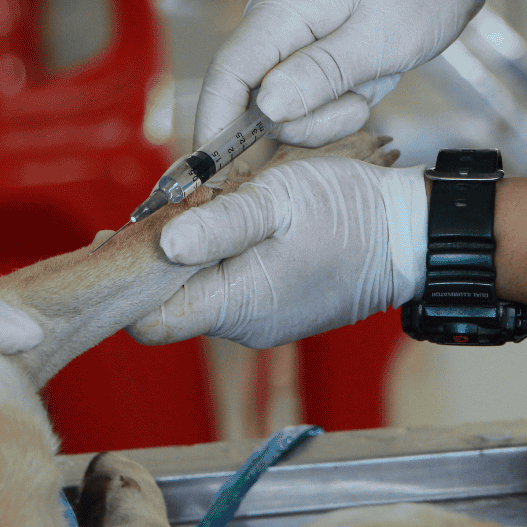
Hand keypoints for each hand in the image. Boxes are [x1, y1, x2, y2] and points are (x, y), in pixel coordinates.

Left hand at [130, 158, 427, 349]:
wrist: (410, 237)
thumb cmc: (351, 215)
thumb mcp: (279, 200)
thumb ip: (219, 224)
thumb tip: (161, 243)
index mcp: (238, 305)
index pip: (150, 321)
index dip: (125, 282)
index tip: (117, 237)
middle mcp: (244, 325)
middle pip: (171, 304)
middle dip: (158, 259)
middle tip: (161, 208)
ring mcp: (261, 321)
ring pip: (200, 293)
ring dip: (193, 254)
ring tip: (205, 208)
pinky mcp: (276, 308)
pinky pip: (230, 288)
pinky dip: (221, 259)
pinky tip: (234, 224)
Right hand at [195, 0, 526, 148]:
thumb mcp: (386, 37)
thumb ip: (322, 74)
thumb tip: (266, 108)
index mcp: (285, 0)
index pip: (229, 72)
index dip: (217, 126)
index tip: (214, 173)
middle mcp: (270, 3)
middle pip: (256, 91)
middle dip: (307, 118)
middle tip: (362, 104)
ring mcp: (282, 11)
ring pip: (281, 91)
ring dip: (326, 103)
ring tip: (372, 77)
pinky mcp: (298, 22)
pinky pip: (298, 76)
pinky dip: (330, 88)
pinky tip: (364, 69)